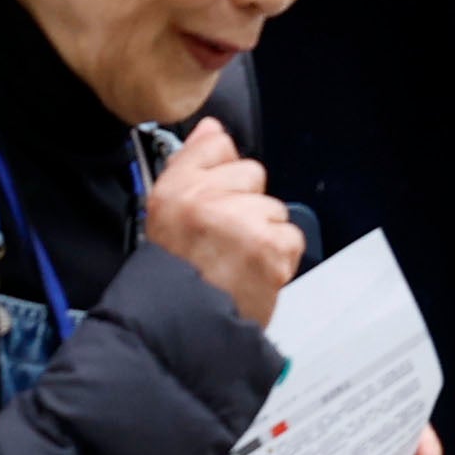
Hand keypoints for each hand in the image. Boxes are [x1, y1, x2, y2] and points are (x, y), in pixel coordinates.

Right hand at [139, 120, 298, 325]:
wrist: (185, 326)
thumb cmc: (173, 274)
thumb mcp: (164, 212)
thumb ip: (192, 162)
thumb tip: (213, 128)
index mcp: (177, 188)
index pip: (217, 146)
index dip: (222, 175)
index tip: (215, 200)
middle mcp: (207, 199)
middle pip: (252, 174)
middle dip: (245, 204)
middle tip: (224, 239)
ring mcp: (242, 222)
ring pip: (273, 208)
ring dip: (263, 233)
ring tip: (237, 261)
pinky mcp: (270, 248)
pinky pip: (290, 237)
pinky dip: (279, 257)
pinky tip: (254, 271)